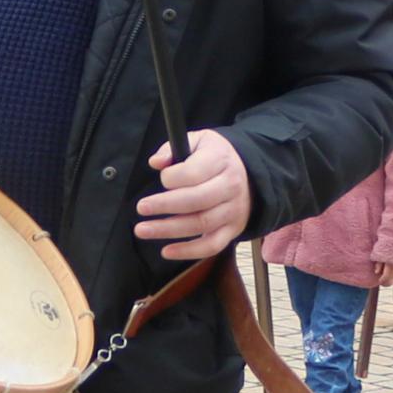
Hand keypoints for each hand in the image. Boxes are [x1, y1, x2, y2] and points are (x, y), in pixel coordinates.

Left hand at [133, 126, 249, 260]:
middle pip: (196, 200)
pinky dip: (188, 251)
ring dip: (169, 230)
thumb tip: (156, 162)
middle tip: (141, 207)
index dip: (172, 178)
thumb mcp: (199, 140)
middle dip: (165, 205)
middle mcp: (230, 187)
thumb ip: (173, 148)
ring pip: (201, 224)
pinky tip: (166, 251)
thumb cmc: (216, 156)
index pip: (193, 173)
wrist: (251, 174)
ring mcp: (233, 211)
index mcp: (220, 161)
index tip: (162, 178)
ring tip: (143, 229)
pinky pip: (212, 246)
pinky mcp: (232, 229)